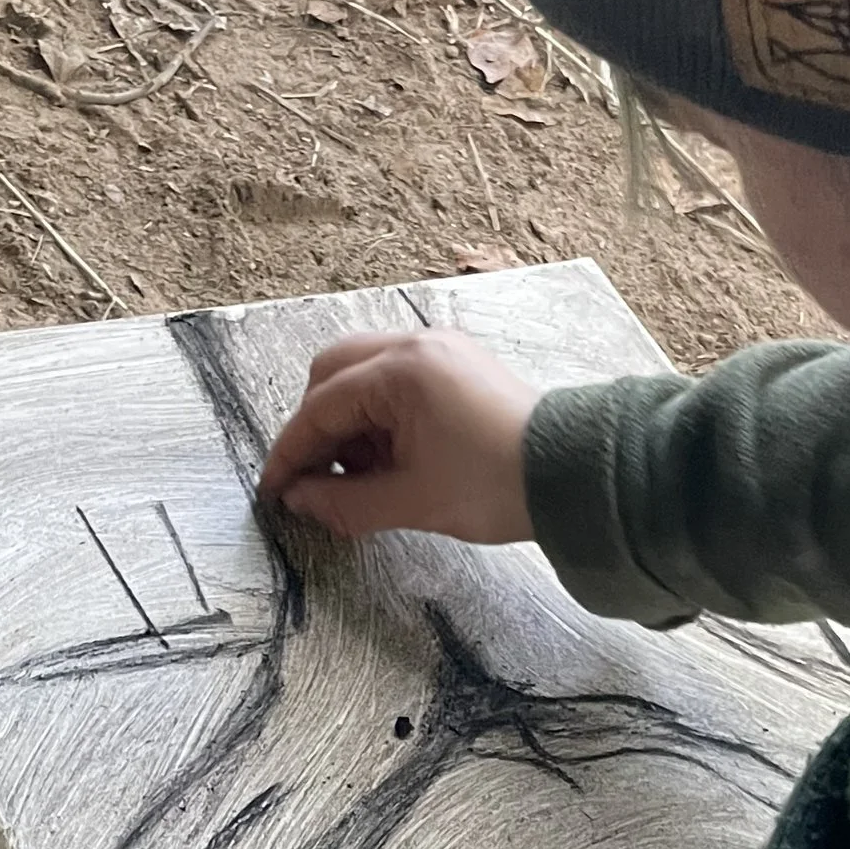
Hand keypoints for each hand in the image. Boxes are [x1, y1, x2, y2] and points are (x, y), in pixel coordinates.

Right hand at [257, 329, 539, 542]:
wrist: (575, 475)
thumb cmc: (501, 484)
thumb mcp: (411, 502)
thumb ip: (342, 502)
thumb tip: (298, 501)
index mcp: (402, 371)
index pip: (320, 406)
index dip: (291, 453)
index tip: (275, 489)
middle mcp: (418, 346)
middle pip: (333, 374)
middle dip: (318, 428)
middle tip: (317, 480)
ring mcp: (441, 351)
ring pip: (364, 375)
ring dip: (350, 423)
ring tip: (364, 477)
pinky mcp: (458, 366)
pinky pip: (398, 381)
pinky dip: (381, 416)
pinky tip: (391, 459)